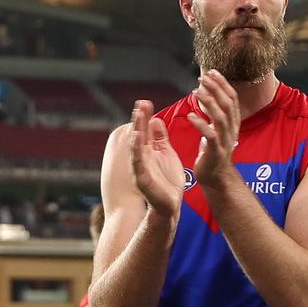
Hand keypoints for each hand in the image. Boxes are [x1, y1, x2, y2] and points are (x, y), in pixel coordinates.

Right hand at [128, 101, 183, 217]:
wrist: (171, 204)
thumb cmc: (168, 179)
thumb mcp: (166, 154)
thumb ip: (160, 138)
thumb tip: (156, 119)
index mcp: (148, 150)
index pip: (145, 130)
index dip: (144, 116)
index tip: (145, 102)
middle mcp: (142, 157)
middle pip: (139, 134)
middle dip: (139, 119)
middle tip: (140, 103)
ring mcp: (140, 168)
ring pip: (136, 146)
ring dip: (137, 131)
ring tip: (138, 116)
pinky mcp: (142, 179)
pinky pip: (138, 163)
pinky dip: (136, 150)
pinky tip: (137, 139)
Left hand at [187, 70, 240, 184]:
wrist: (216, 176)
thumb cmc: (213, 151)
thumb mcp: (216, 128)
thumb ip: (214, 112)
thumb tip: (206, 92)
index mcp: (233, 123)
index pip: (232, 99)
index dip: (223, 84)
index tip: (212, 72)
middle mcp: (232, 130)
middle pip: (227, 105)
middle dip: (216, 89)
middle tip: (204, 77)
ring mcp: (225, 141)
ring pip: (220, 118)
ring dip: (209, 103)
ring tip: (198, 91)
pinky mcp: (216, 151)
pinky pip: (210, 135)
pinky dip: (201, 124)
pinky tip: (191, 115)